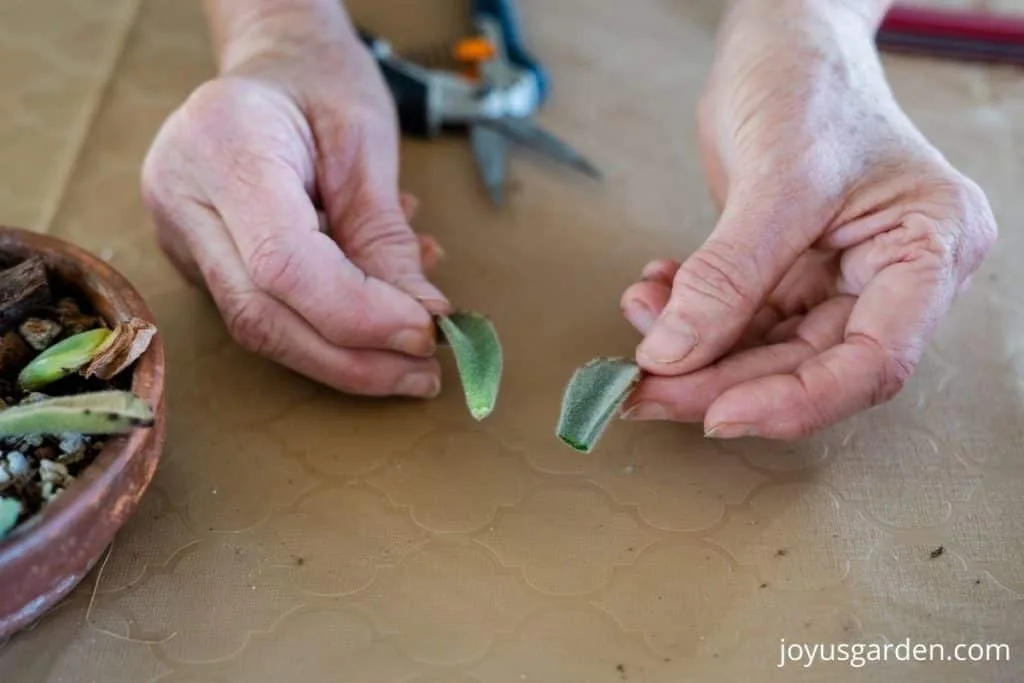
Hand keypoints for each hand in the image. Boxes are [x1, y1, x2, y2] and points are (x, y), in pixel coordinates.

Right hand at [141, 1, 448, 396]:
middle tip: (424, 374)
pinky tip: (381, 306)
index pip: (285, 264)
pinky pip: (265, 311)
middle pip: (262, 315)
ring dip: (345, 356)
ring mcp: (181, 233)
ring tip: (412, 351)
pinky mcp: (200, 259)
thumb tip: (421, 321)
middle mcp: (183, 197)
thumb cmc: (322, 82)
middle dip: (353, 359)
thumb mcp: (368, 143)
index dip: (360, 315)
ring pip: (259, 327)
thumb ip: (386, 236)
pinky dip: (330, 325)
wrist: (274, 62)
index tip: (426, 332)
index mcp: (223, 146)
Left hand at [619, 0, 996, 438]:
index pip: (874, 361)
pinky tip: (653, 296)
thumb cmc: (807, 80)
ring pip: (763, 349)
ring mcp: (838, 275)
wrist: (778, 37)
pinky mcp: (789, 270)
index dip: (795, 401)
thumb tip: (674, 356)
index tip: (716, 414)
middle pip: (807, 363)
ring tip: (640, 323)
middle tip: (643, 389)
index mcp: (928, 248)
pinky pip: (737, 317)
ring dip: (694, 349)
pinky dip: (689, 316)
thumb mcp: (777, 175)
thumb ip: (729, 273)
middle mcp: (892, 273)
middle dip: (719, 379)